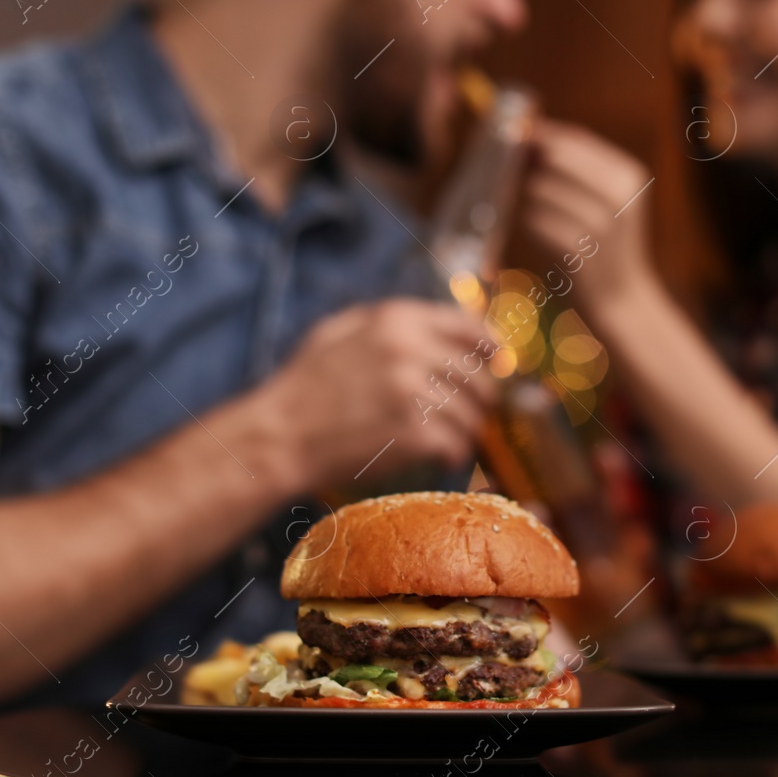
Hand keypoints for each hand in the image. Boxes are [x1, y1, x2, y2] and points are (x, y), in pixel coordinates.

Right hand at [262, 299, 498, 486]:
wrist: (279, 436)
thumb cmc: (304, 385)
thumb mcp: (338, 331)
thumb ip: (388, 321)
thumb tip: (441, 325)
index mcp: (396, 320)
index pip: (467, 325)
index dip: (489, 344)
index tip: (497, 359)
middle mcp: (410, 350)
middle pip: (476, 373)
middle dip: (483, 394)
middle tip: (477, 409)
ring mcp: (414, 392)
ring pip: (470, 411)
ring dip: (468, 427)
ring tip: (455, 437)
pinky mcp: (415, 433)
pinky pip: (456, 442)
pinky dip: (454, 452)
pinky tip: (443, 456)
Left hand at [519, 118, 657, 316]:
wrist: (623, 300)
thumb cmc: (604, 245)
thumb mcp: (609, 201)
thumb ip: (576, 168)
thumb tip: (530, 136)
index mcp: (627, 176)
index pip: (576, 139)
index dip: (541, 133)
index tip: (516, 131)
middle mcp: (619, 196)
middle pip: (555, 157)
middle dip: (529, 160)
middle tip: (513, 167)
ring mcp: (600, 224)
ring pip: (539, 188)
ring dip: (527, 198)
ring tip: (537, 212)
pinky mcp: (578, 250)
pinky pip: (534, 220)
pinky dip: (530, 223)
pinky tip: (539, 233)